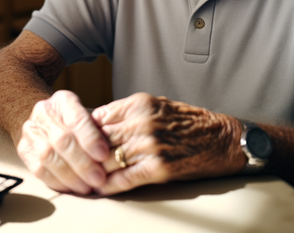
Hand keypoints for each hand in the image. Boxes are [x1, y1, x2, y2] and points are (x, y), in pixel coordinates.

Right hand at [17, 90, 110, 193]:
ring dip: (70, 176)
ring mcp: (30, 131)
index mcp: (62, 100)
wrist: (44, 119)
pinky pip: (39, 169)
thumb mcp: (86, 114)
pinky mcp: (24, 149)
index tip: (104, 155)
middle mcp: (43, 113)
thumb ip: (97, 129)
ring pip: (49, 157)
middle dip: (83, 163)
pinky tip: (71, 187)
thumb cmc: (72, 120)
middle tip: (99, 179)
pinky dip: (57, 181)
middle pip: (62, 140)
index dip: (90, 139)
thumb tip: (112, 151)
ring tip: (87, 187)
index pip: (77, 120)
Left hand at [91, 93, 244, 194]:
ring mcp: (150, 146)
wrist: (219, 138)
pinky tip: (100, 188)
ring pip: (109, 160)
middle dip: (86, 152)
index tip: (77, 140)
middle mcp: (142, 123)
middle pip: (100, 139)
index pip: (100, 116)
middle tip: (73, 161)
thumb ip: (127, 112)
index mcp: (139, 104)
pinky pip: (125, 178)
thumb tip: (98, 122)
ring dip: (94, 171)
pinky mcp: (158, 168)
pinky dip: (110, 186)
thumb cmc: (186, 121)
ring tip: (82, 177)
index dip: (85, 131)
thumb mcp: (155, 104)